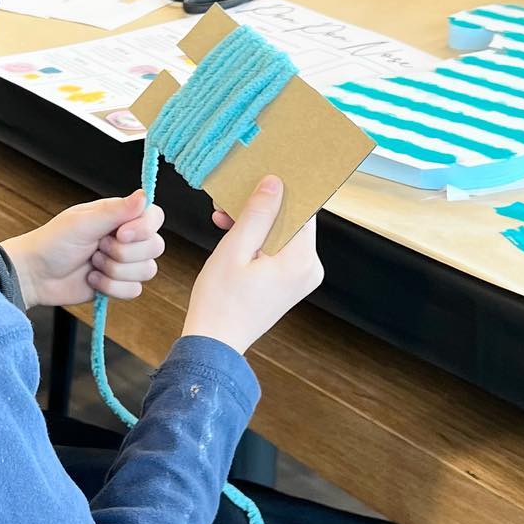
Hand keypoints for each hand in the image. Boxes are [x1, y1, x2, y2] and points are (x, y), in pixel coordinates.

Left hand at [3, 191, 164, 308]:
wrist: (35, 275)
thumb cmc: (53, 242)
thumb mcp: (82, 222)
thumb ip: (116, 211)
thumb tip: (143, 195)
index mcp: (119, 216)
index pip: (154, 217)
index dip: (143, 228)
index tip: (120, 234)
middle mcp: (126, 238)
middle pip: (155, 247)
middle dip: (123, 253)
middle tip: (97, 248)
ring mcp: (124, 262)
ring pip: (147, 271)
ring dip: (115, 271)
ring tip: (92, 264)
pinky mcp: (119, 285)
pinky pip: (134, 290)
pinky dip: (111, 288)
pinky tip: (92, 280)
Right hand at [184, 176, 322, 355]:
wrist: (214, 344)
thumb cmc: (220, 301)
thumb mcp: (234, 249)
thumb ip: (257, 214)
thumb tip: (275, 183)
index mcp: (302, 260)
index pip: (304, 209)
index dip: (282, 191)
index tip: (259, 179)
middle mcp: (309, 269)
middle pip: (292, 221)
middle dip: (262, 208)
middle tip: (229, 203)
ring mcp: (300, 278)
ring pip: (282, 234)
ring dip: (256, 224)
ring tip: (224, 220)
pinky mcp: (288, 284)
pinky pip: (277, 250)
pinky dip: (257, 241)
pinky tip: (233, 237)